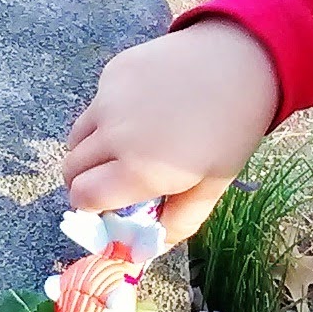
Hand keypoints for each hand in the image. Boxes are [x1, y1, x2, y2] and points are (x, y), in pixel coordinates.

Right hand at [63, 19, 278, 243]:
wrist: (241, 60)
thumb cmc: (232, 129)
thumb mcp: (213, 183)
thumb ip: (179, 221)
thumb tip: (145, 251)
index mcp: (139, 170)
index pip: (83, 198)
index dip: (91, 208)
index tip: (107, 206)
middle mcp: (115, 135)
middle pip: (71, 169)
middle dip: (85, 182)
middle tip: (112, 181)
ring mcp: (109, 99)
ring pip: (77, 137)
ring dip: (90, 151)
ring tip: (124, 148)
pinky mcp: (113, 72)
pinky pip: (96, 105)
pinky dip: (107, 116)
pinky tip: (144, 108)